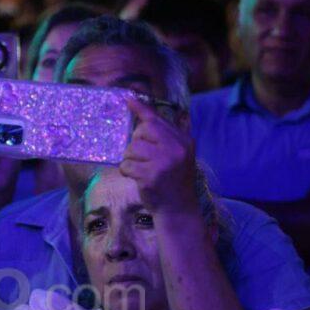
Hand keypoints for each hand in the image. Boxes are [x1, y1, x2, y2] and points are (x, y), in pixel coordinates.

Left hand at [119, 98, 198, 214]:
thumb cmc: (173, 181)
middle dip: (135, 143)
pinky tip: (138, 178)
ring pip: (131, 149)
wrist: (179, 210)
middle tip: (142, 157)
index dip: (141, 109)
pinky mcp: (151, 177)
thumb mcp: (177, 155)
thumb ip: (164, 137)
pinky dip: (127, 171)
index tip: (128, 99)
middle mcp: (176, 149)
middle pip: (141, 131)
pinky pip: (126, 165)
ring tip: (142, 170)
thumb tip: (143, 115)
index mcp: (184, 141)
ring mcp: (164, 163)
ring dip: (130, 160)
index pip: (158, 120)